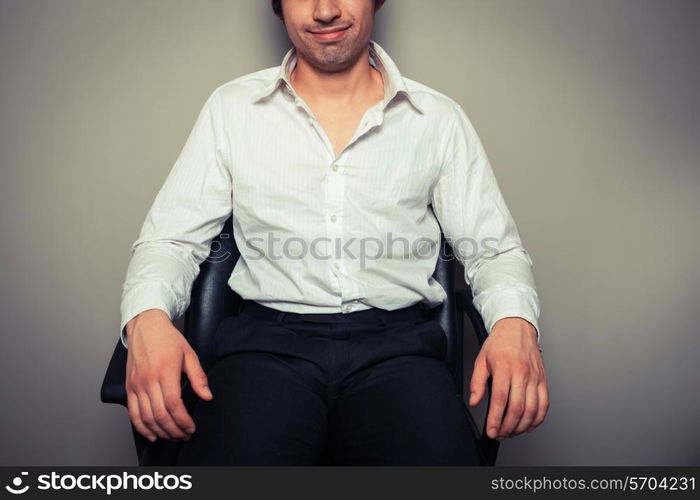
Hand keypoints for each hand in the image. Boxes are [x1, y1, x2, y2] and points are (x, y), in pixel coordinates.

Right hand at [124, 309, 213, 441]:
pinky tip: (153, 434)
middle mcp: (148, 380)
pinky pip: (133, 413)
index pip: (173, 404)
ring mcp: (136, 385)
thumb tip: (207, 396)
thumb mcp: (189, 354)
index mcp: (165, 371)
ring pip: (146, 417)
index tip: (192, 428)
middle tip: (185, 435)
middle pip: (160, 415)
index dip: (183, 421)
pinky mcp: (129, 387)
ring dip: (160, 432)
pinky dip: (142, 427)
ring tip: (173, 436)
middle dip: (174, 430)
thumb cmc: (168, 339)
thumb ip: (199, 377)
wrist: (145, 327)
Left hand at [468, 317, 548, 440]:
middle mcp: (522, 373)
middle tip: (499, 434)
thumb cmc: (499, 343)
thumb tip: (474, 401)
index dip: (495, 419)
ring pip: (532, 409)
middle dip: (508, 427)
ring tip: (511, 432)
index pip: (500, 399)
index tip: (491, 430)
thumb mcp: (481, 359)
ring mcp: (535, 377)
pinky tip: (528, 425)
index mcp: (504, 367)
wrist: (518, 328)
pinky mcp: (543, 380)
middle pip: (518, 408)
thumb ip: (477, 382)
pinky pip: (544, 404)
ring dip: (522, 426)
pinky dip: (537, 419)